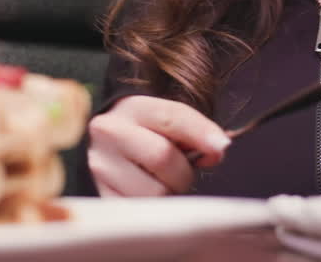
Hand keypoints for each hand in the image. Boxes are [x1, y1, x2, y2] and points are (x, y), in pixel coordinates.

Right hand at [87, 95, 231, 196]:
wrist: (99, 148)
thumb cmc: (143, 135)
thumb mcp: (164, 122)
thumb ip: (193, 131)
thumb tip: (218, 150)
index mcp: (131, 108)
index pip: (172, 117)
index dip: (201, 132)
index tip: (221, 146)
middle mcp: (108, 133)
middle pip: (163, 157)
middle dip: (182, 171)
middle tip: (179, 173)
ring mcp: (99, 167)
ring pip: (154, 192)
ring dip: (167, 193)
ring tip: (158, 183)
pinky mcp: (99, 197)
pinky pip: (141, 212)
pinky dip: (153, 210)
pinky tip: (146, 195)